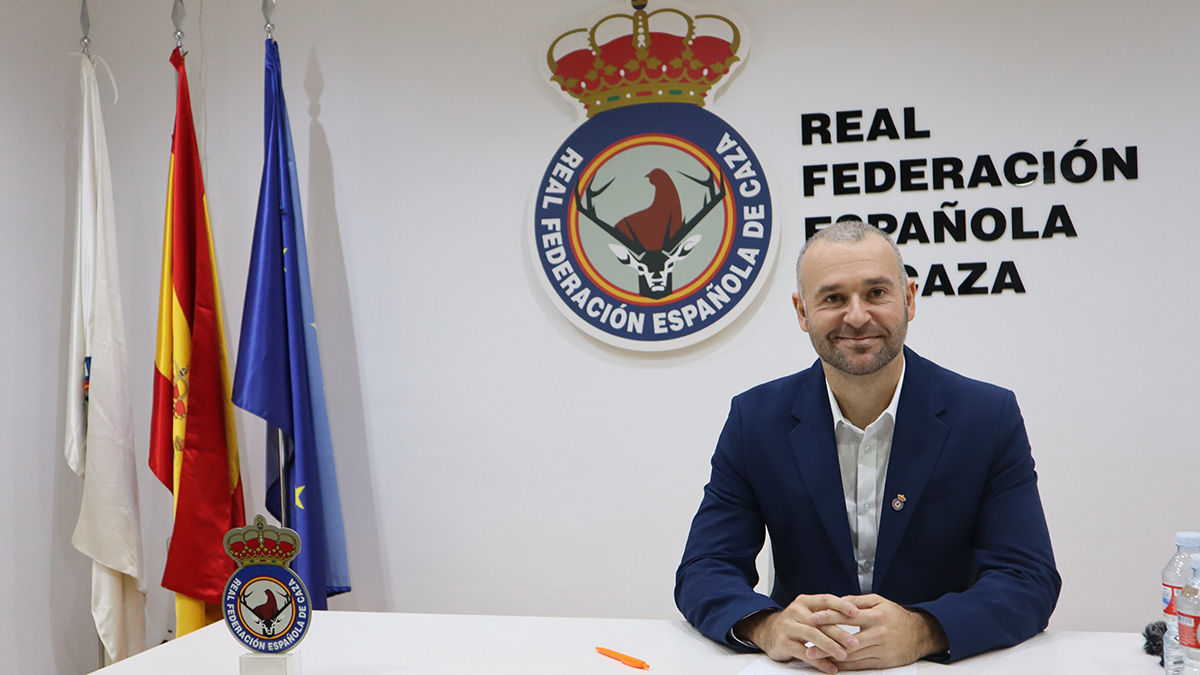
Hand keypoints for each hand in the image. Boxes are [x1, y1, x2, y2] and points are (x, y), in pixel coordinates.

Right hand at [733, 595, 861, 673]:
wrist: (766, 631)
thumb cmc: (794, 623)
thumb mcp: (808, 613)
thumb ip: (827, 614)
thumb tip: (857, 615)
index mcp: (805, 602)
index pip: (825, 599)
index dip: (841, 605)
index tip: (856, 612)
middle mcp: (795, 611)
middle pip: (820, 621)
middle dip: (839, 633)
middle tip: (855, 642)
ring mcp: (788, 626)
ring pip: (812, 635)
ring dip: (829, 646)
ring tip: (843, 655)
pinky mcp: (783, 642)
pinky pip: (804, 653)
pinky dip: (819, 662)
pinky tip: (831, 668)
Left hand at [805, 594, 947, 670]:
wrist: (921, 634)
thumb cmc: (897, 616)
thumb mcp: (879, 602)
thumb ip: (858, 600)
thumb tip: (837, 601)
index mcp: (876, 616)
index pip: (846, 616)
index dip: (828, 617)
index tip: (812, 618)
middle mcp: (878, 633)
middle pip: (847, 640)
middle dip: (825, 643)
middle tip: (808, 646)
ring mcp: (881, 649)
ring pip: (852, 656)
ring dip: (831, 657)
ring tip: (815, 657)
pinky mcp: (884, 662)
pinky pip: (861, 666)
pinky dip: (845, 666)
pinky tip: (832, 665)